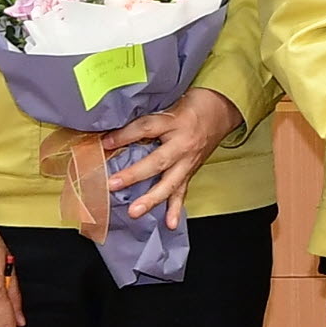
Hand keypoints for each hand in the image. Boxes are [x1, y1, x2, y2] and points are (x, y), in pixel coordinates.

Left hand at [101, 87, 244, 227]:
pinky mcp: (191, 171)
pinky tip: (170, 223)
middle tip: (113, 184)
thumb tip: (114, 128)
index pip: (145, 128)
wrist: (222, 109)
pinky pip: (182, 191)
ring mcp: (188, 160)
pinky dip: (176, 209)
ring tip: (135, 211)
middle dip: (134, 175)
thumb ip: (145, 117)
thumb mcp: (168, 103)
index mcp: (175, 121)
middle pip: (157, 161)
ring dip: (152, 198)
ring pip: (170, 182)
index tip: (104, 143)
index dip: (124, 136)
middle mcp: (183, 143)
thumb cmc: (192, 104)